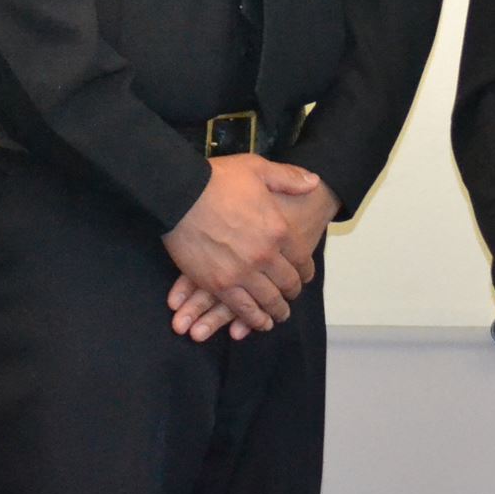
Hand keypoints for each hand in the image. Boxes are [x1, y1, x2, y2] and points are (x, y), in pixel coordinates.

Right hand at [162, 156, 325, 334]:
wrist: (181, 194)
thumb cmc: (218, 180)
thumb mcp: (259, 169)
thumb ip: (288, 178)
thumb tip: (313, 182)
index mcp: (279, 230)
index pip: (301, 258)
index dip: (305, 270)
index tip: (304, 275)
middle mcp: (265, 256)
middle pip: (287, 283)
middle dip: (291, 292)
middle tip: (291, 296)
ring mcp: (242, 272)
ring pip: (267, 300)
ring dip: (276, 311)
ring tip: (279, 316)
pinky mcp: (219, 284)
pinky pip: (241, 308)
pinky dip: (253, 319)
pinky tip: (259, 324)